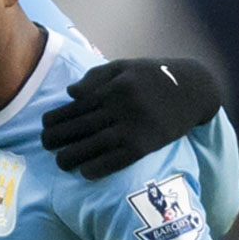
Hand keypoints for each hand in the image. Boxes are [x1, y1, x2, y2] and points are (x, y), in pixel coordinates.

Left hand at [41, 58, 221, 179]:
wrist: (194, 88)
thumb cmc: (155, 75)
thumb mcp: (125, 66)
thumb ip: (96, 76)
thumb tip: (70, 93)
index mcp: (112, 86)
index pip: (75, 106)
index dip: (55, 118)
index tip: (44, 126)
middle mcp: (120, 106)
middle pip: (79, 126)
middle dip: (57, 138)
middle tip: (45, 145)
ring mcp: (133, 126)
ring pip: (94, 145)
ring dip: (72, 156)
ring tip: (60, 162)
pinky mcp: (146, 144)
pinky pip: (117, 160)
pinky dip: (99, 167)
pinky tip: (86, 172)